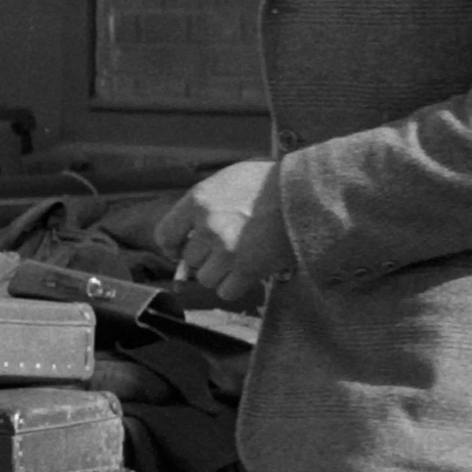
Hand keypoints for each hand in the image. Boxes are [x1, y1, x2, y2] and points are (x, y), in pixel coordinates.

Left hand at [155, 157, 292, 311]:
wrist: (307, 191)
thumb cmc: (269, 183)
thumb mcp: (228, 180)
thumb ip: (204, 204)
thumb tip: (189, 231)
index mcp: (198, 201)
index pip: (164, 234)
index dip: (173, 246)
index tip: (181, 250)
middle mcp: (207, 226)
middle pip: (189, 260)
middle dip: (206, 258)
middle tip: (227, 249)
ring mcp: (227, 250)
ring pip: (206, 279)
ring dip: (221, 274)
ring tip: (240, 259)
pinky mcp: (248, 269)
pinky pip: (226, 292)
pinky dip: (236, 286)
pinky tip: (248, 272)